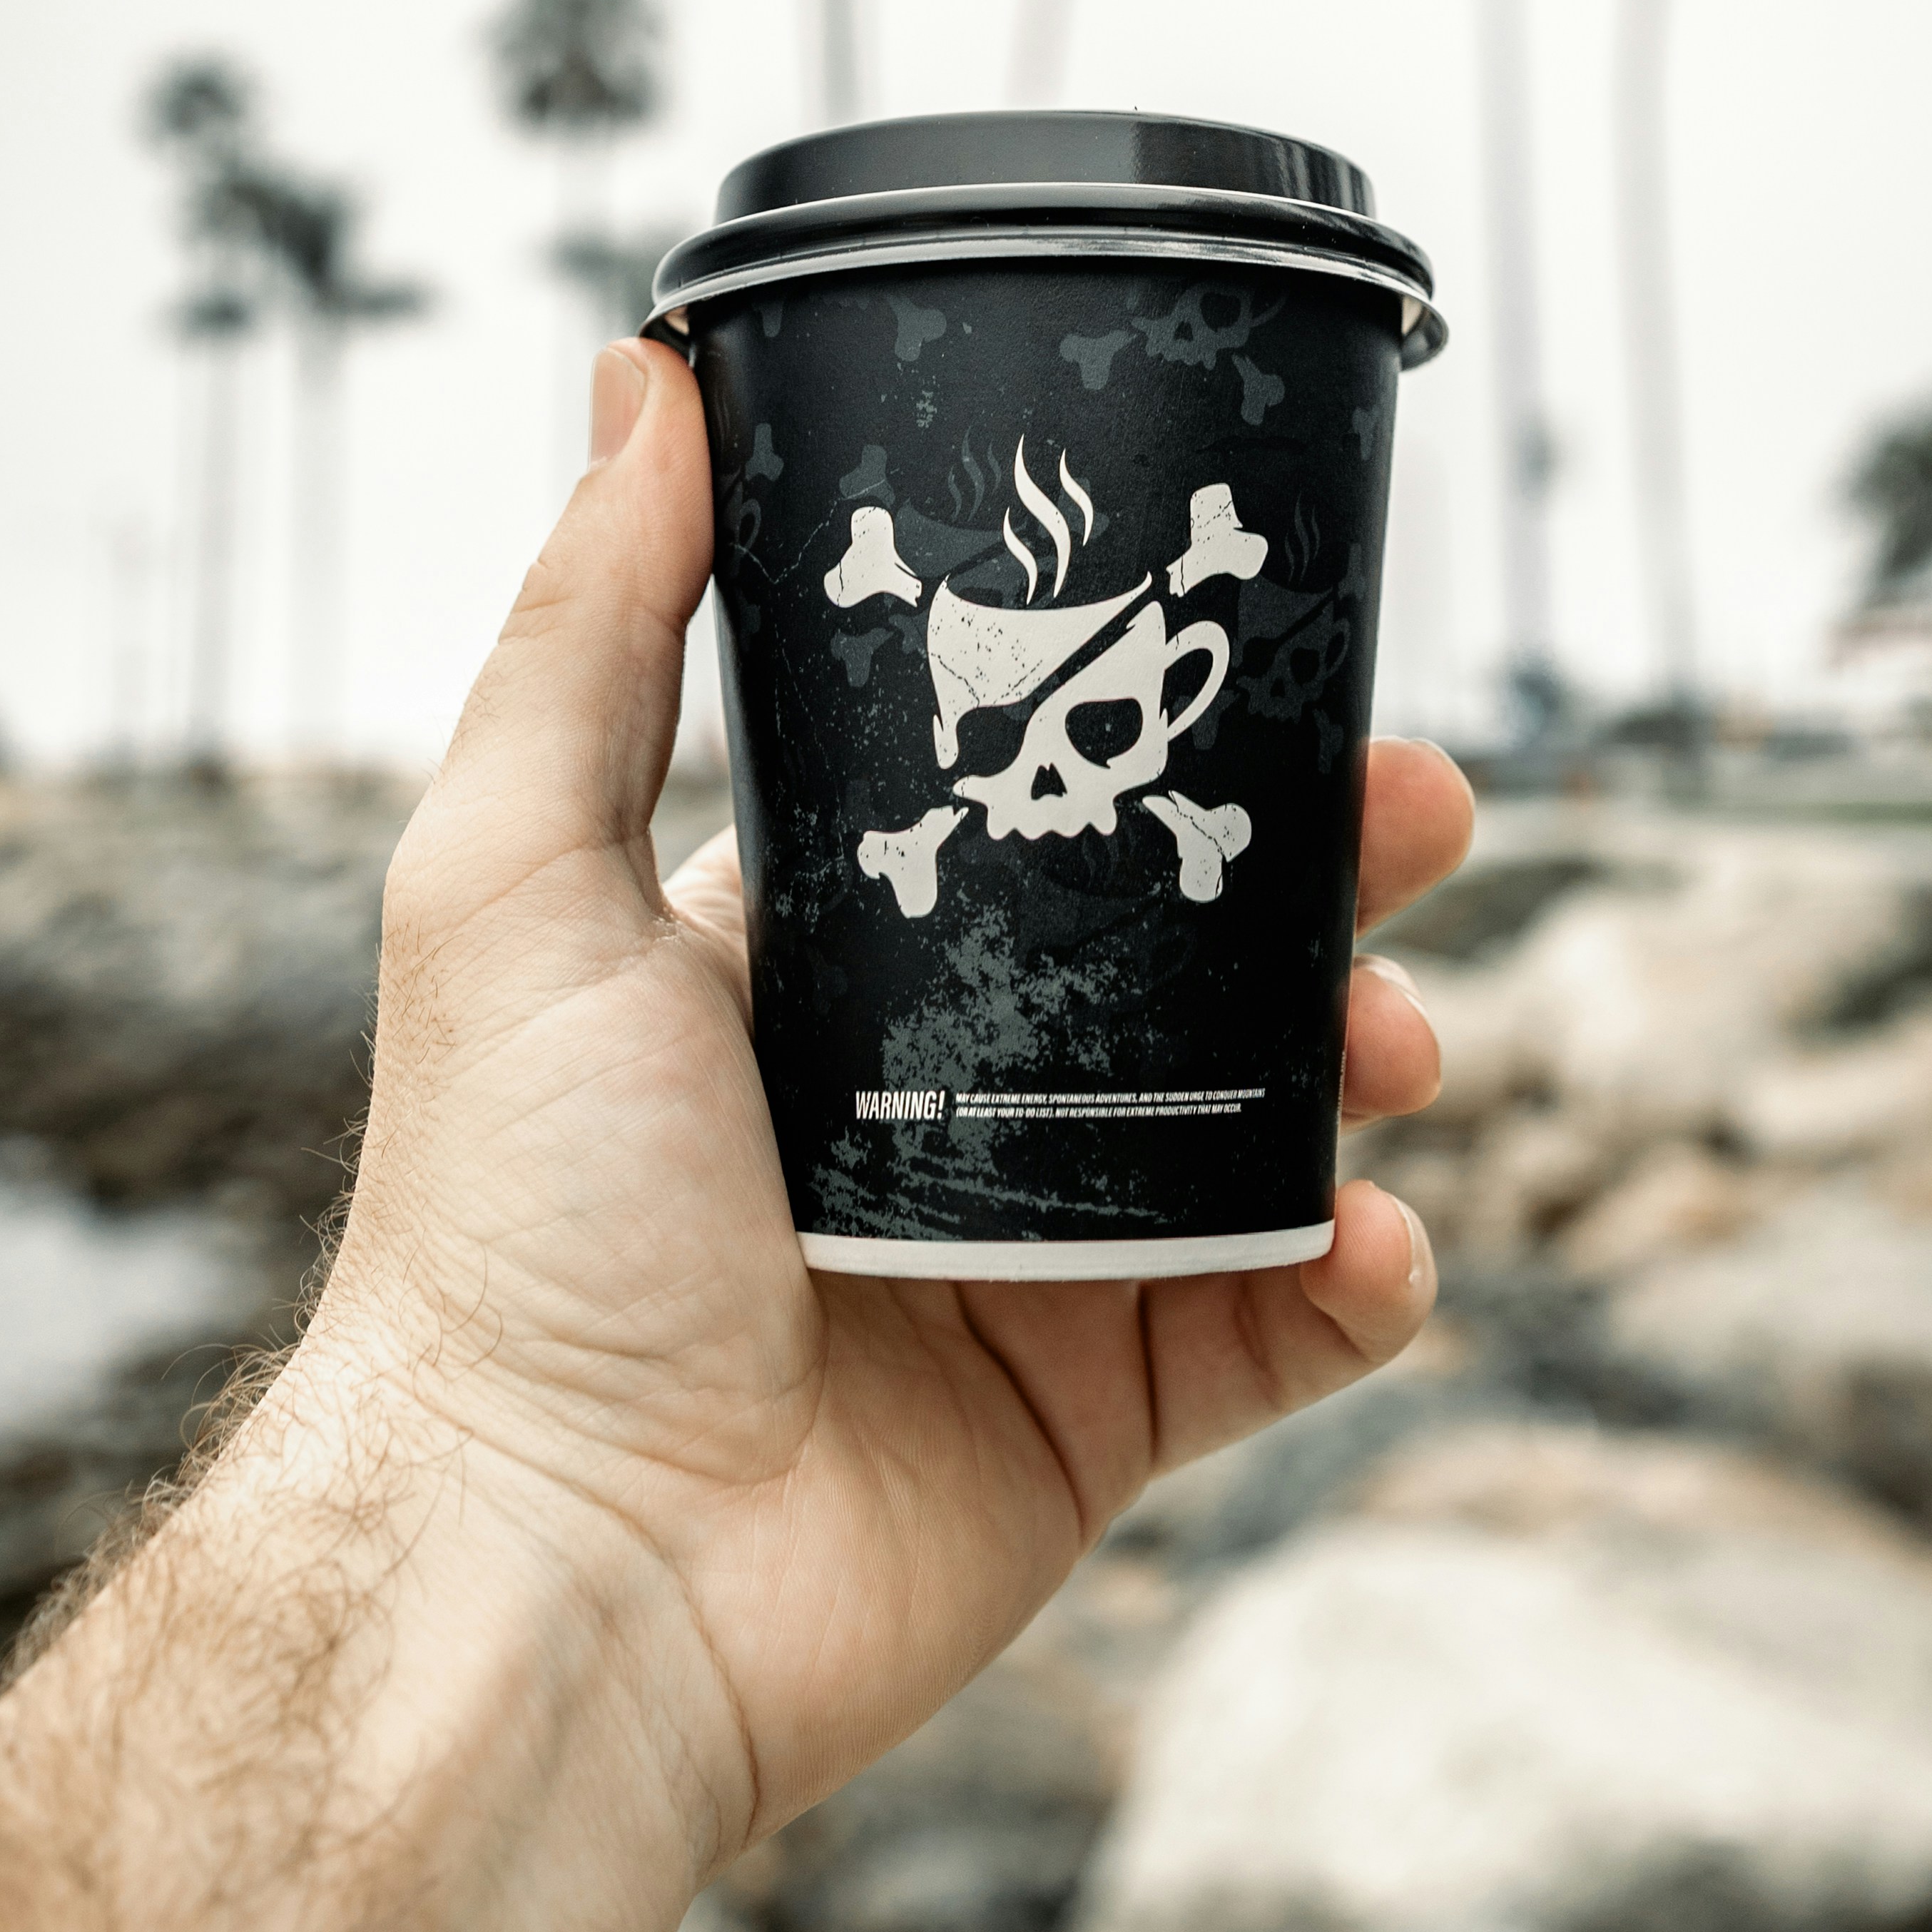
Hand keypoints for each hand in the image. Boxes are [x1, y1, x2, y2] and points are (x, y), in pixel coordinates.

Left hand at [330, 336, 1472, 1857]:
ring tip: (1396, 1043)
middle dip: (1324, 869)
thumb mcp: (514, 873)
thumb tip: (642, 371)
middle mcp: (948, 1096)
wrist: (554, 1560)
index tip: (1275, 649)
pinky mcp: (1106, 1413)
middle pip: (1192, 948)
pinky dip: (1363, 1273)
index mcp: (828, 968)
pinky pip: (1289, 1322)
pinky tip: (1374, 1235)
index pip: (1037, 810)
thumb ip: (591, 630)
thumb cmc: (512, 1217)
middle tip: (1419, 817)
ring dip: (1370, 1057)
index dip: (1163, 728)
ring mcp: (1040, 1256)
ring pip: (1272, 1121)